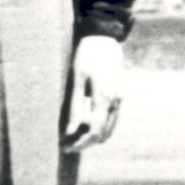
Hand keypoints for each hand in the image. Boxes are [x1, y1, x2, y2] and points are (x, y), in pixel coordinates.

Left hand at [62, 34, 124, 153]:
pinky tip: (83, 122)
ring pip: (109, 128)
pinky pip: (110, 119)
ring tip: (72, 134)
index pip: (95, 132)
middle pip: (104, 134)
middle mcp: (116, 102)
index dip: (80, 143)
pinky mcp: (119, 96)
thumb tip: (70, 131)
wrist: (105, 37)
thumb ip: (75, 107)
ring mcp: (120, 99)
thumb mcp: (76, 80)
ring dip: (92, 135)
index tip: (65, 147)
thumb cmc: (87, 56)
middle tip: (66, 143)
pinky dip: (98, 126)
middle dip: (86, 143)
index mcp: (105, 98)